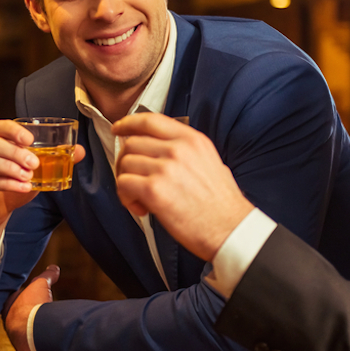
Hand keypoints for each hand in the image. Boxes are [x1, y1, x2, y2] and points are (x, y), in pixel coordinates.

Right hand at [0, 120, 84, 259]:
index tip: (30, 139)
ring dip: (11, 167)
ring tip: (29, 176)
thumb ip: (54, 159)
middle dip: (15, 152)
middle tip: (35, 163)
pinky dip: (8, 184)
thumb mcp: (35, 171)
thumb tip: (80, 151)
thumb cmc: (13, 185)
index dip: (14, 130)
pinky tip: (24, 188)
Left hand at [3, 265, 59, 350]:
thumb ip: (47, 275)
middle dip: (25, 313)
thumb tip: (54, 268)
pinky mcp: (24, 348)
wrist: (33, 329)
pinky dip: (34, 338)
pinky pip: (28, 342)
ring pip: (21, 330)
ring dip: (30, 326)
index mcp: (9, 306)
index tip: (27, 295)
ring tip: (41, 323)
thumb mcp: (41, 284)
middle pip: (15, 315)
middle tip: (36, 310)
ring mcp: (15, 336)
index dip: (19, 296)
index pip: (12, 300)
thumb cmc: (32, 305)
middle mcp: (9, 321)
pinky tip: (42, 336)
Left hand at [112, 113, 252, 261]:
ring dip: (125, 182)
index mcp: (192, 140)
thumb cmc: (222, 204)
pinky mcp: (154, 190)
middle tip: (132, 180)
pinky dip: (126, 198)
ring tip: (140, 200)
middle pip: (132, 143)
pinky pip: (123, 184)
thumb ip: (185, 150)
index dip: (129, 123)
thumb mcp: (211, 161)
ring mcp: (165, 168)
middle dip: (125, 162)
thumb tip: (157, 148)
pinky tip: (141, 208)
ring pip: (125, 163)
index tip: (118, 128)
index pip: (151, 120)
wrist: (231, 229)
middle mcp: (178, 149)